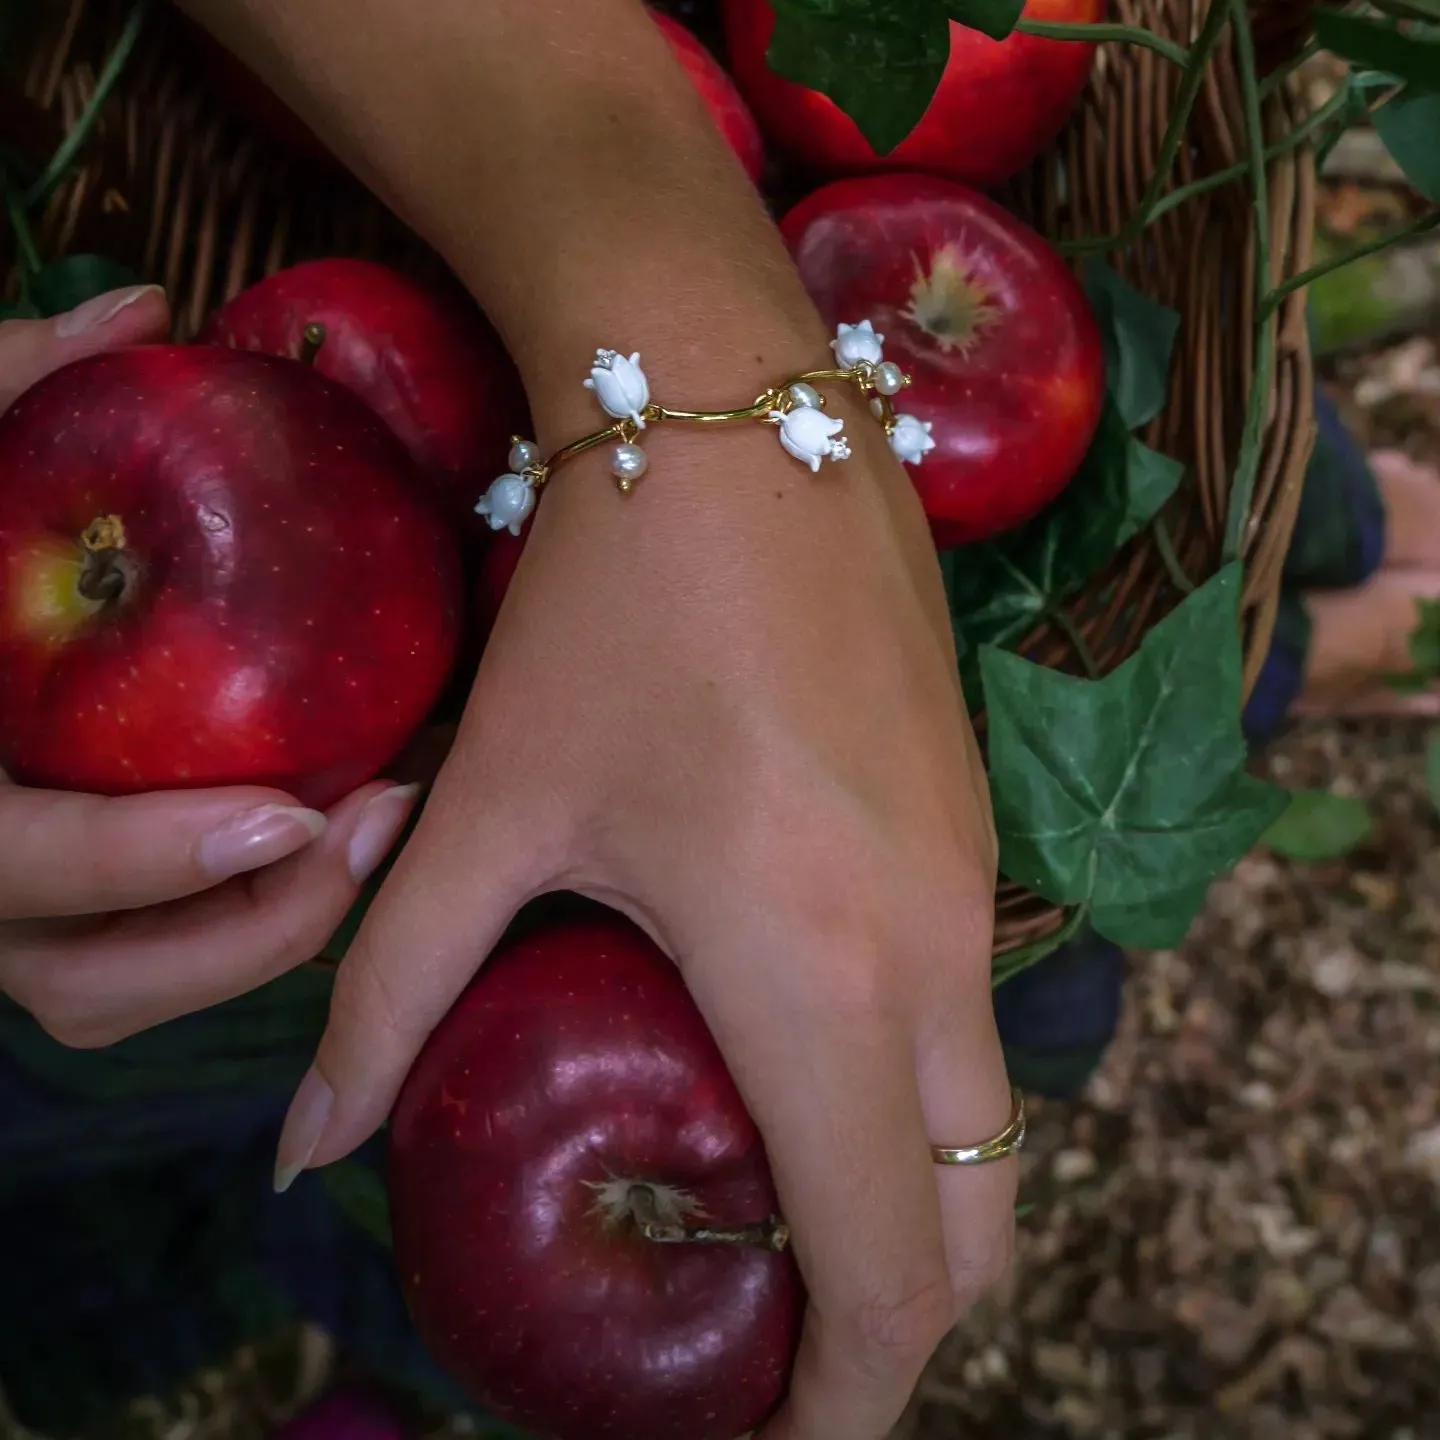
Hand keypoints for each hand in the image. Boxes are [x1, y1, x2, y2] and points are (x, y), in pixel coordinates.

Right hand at [0, 289, 420, 1045]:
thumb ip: (7, 385)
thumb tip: (141, 310)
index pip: (14, 864)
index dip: (144, 859)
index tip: (286, 812)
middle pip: (88, 980)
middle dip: (249, 927)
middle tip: (378, 822)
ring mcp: (4, 918)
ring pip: (124, 994)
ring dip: (265, 940)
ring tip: (384, 829)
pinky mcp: (53, 923)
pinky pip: (149, 964)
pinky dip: (245, 924)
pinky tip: (341, 835)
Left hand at [278, 328, 1015, 1438]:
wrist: (738, 408)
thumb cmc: (607, 607)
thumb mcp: (490, 808)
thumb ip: (391, 995)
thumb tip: (299, 1153)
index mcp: (820, 971)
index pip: (888, 1266)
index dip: (838, 1402)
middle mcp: (933, 948)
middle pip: (976, 1225)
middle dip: (891, 1322)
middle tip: (765, 1340)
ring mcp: (972, 881)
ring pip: (984, 1118)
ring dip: (903, 1196)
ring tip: (768, 1201)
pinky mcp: (969, 824)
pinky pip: (967, 1014)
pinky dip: (908, 1088)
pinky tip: (796, 1041)